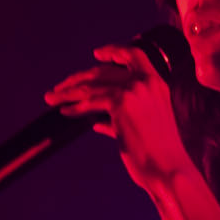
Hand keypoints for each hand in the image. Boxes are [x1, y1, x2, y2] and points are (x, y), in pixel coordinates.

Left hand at [45, 42, 196, 191]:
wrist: (168, 168)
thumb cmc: (159, 154)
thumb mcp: (147, 126)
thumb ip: (123, 118)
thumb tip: (98, 122)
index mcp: (158, 82)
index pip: (135, 55)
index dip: (114, 51)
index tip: (97, 53)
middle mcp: (147, 81)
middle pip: (103, 71)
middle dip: (78, 78)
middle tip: (61, 86)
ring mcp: (134, 90)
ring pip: (91, 86)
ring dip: (68, 92)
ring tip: (52, 98)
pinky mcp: (121, 103)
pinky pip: (90, 102)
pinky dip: (75, 107)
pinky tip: (65, 111)